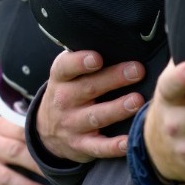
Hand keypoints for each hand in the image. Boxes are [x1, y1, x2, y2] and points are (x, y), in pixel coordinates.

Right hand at [0, 118, 57, 184]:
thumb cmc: (5, 152)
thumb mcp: (13, 137)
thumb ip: (31, 136)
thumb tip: (66, 141)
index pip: (21, 131)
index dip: (42, 142)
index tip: (62, 154)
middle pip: (15, 152)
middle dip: (39, 167)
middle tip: (60, 179)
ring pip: (6, 178)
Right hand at [35, 49, 144, 164]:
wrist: (47, 131)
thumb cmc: (68, 92)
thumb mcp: (67, 75)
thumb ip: (83, 60)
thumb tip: (118, 37)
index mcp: (60, 79)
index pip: (66, 68)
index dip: (80, 62)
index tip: (97, 57)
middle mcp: (63, 101)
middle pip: (88, 89)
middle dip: (113, 79)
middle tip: (137, 70)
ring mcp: (71, 125)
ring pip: (95, 117)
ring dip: (117, 109)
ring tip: (137, 101)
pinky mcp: (81, 146)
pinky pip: (98, 147)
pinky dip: (113, 146)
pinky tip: (129, 142)